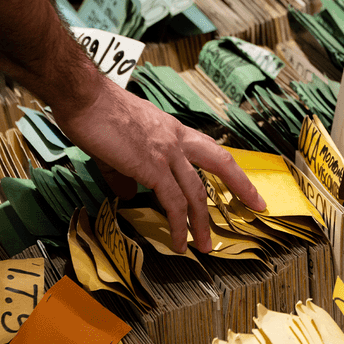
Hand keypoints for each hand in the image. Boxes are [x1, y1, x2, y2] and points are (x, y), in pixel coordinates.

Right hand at [52, 78, 265, 253]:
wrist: (85, 97)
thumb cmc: (97, 113)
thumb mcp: (120, 143)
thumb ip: (127, 172)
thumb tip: (130, 194)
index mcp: (174, 131)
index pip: (211, 150)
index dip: (229, 167)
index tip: (242, 182)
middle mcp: (177, 140)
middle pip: (221, 163)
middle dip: (242, 185)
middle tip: (257, 205)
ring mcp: (167, 153)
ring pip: (196, 192)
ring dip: (201, 223)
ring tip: (204, 246)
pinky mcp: (152, 167)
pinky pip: (173, 202)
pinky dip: (178, 225)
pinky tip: (178, 242)